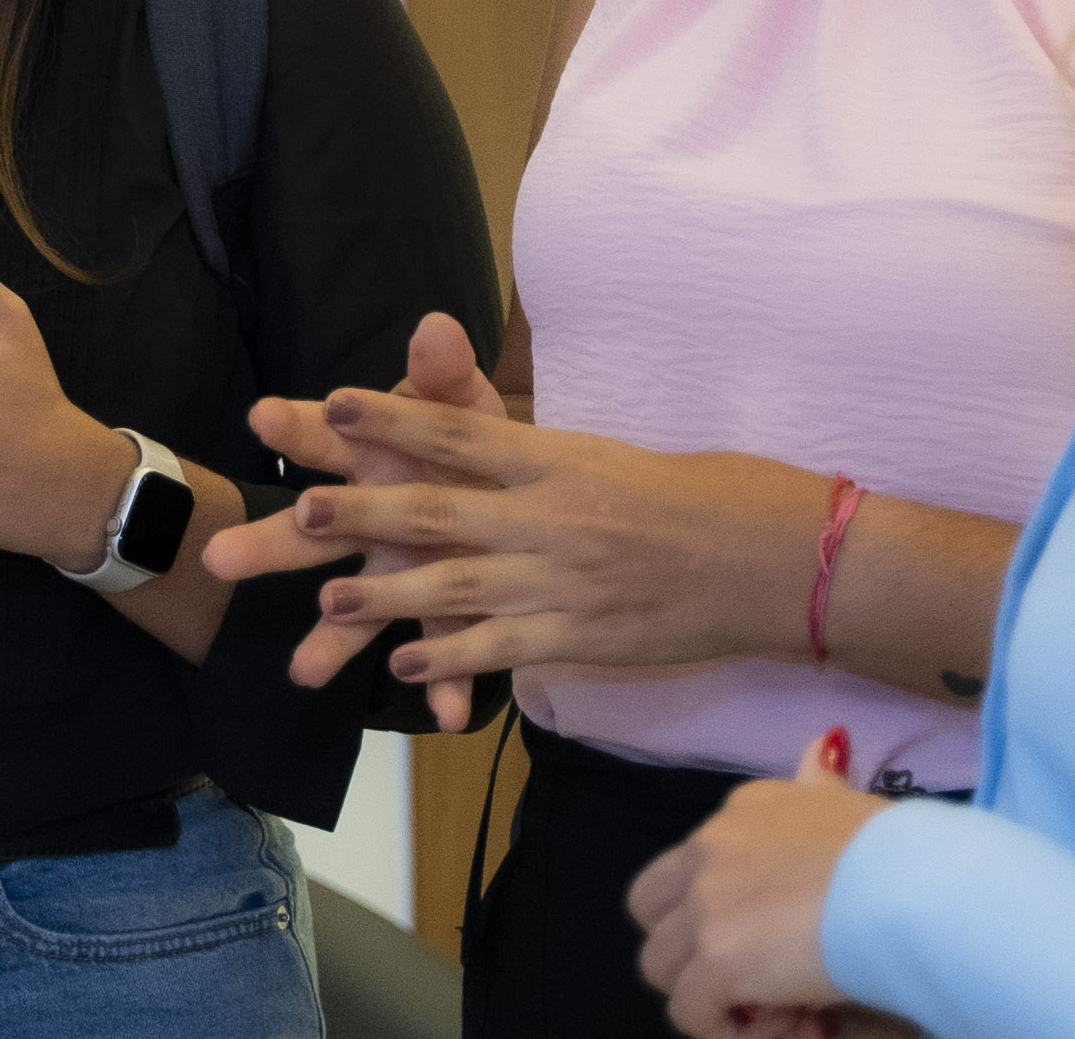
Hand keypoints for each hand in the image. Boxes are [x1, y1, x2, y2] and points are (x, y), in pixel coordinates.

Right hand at [201, 312, 503, 722]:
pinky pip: (441, 653)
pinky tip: (448, 714)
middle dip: (266, 545)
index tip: (262, 416)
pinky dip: (446, 684)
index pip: (320, 435)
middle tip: (218, 558)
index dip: (292, 425)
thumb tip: (437, 327)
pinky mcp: (441, 614)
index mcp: (368, 456)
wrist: (510, 494)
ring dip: (331, 639)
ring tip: (304, 673)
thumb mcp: (460, 403)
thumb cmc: (464, 440)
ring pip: (355, 609)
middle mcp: (368, 519)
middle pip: (307, 532)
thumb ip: (445, 372)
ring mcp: (396, 573)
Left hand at [219, 374, 812, 696]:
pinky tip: (404, 670)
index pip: (462, 430)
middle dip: (366, 514)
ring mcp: (563, 583)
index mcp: (557, 459)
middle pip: (441, 512)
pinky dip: (450, 661)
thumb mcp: (607, 453)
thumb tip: (479, 429)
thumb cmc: (693, 495)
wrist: (769, 560)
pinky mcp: (580, 639)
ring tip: (330, 599)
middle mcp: (551, 518)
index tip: (333, 404)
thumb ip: (532, 448)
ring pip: (458, 590)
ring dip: (389, 598)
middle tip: (305, 512)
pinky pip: (502, 650)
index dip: (395, 419)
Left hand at [630, 731, 881, 1034]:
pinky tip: (792, 1025)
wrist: (906, 886)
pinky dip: (728, 1030)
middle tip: (759, 980)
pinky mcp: (714, 962)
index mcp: (742, 812)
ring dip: (713, 998)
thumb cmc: (895, 850)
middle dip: (689, 951)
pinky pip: (690, 1013)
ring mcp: (704, 905)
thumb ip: (823, 781)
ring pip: (662, 968)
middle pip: (653, 913)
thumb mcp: (848, 800)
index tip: (783, 937)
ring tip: (783, 1010)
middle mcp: (708, 850)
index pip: (695, 862)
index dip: (726, 910)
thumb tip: (825, 742)